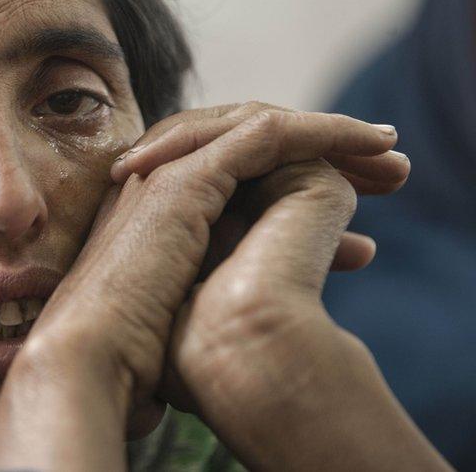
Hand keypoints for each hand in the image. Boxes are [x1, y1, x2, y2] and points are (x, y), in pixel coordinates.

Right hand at [28, 103, 405, 435]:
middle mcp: (162, 174)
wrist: (90, 352)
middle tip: (386, 176)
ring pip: (267, 129)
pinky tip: (368, 142)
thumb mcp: (187, 302)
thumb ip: (215, 280)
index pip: (236, 173)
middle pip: (256, 144)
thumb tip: (255, 294)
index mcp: (155, 204)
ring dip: (335, 139)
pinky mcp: (192, 171)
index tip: (350, 225)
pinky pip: (270, 132)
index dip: (296, 182)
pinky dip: (324, 130)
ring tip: (391, 160)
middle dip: (326, 154)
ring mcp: (172, 168)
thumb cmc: (130, 346)